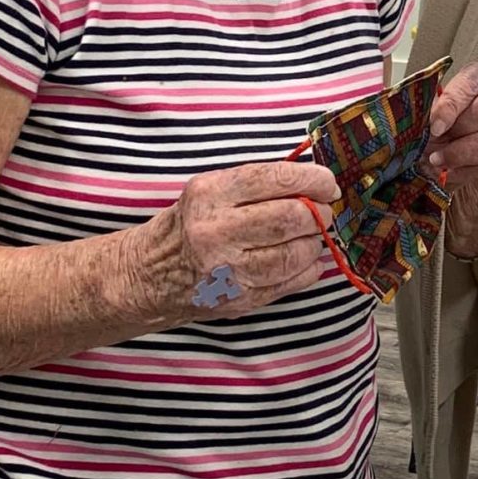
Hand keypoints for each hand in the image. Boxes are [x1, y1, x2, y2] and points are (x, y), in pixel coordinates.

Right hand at [134, 160, 342, 320]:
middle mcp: (216, 232)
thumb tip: (317, 184)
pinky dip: (309, 267)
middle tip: (322, 211)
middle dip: (319, 213)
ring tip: (307, 236)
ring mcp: (229, 270)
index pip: (276, 179)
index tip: (327, 184)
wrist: (149, 275)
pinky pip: (294, 280)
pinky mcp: (242, 299)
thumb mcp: (211, 190)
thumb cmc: (190, 224)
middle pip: (292, 218)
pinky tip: (302, 259)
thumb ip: (259, 184)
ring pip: (297, 253)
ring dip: (314, 242)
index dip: (313, 180)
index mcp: (210, 195)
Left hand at [424, 59, 477, 189]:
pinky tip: (448, 170)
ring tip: (437, 159)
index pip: (474, 82)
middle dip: (458, 129)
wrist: (468, 130)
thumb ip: (436, 107)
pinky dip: (467, 171)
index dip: (452, 105)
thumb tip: (426, 124)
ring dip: (461, 154)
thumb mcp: (442, 99)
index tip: (434, 125)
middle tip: (434, 140)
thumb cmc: (455, 110)